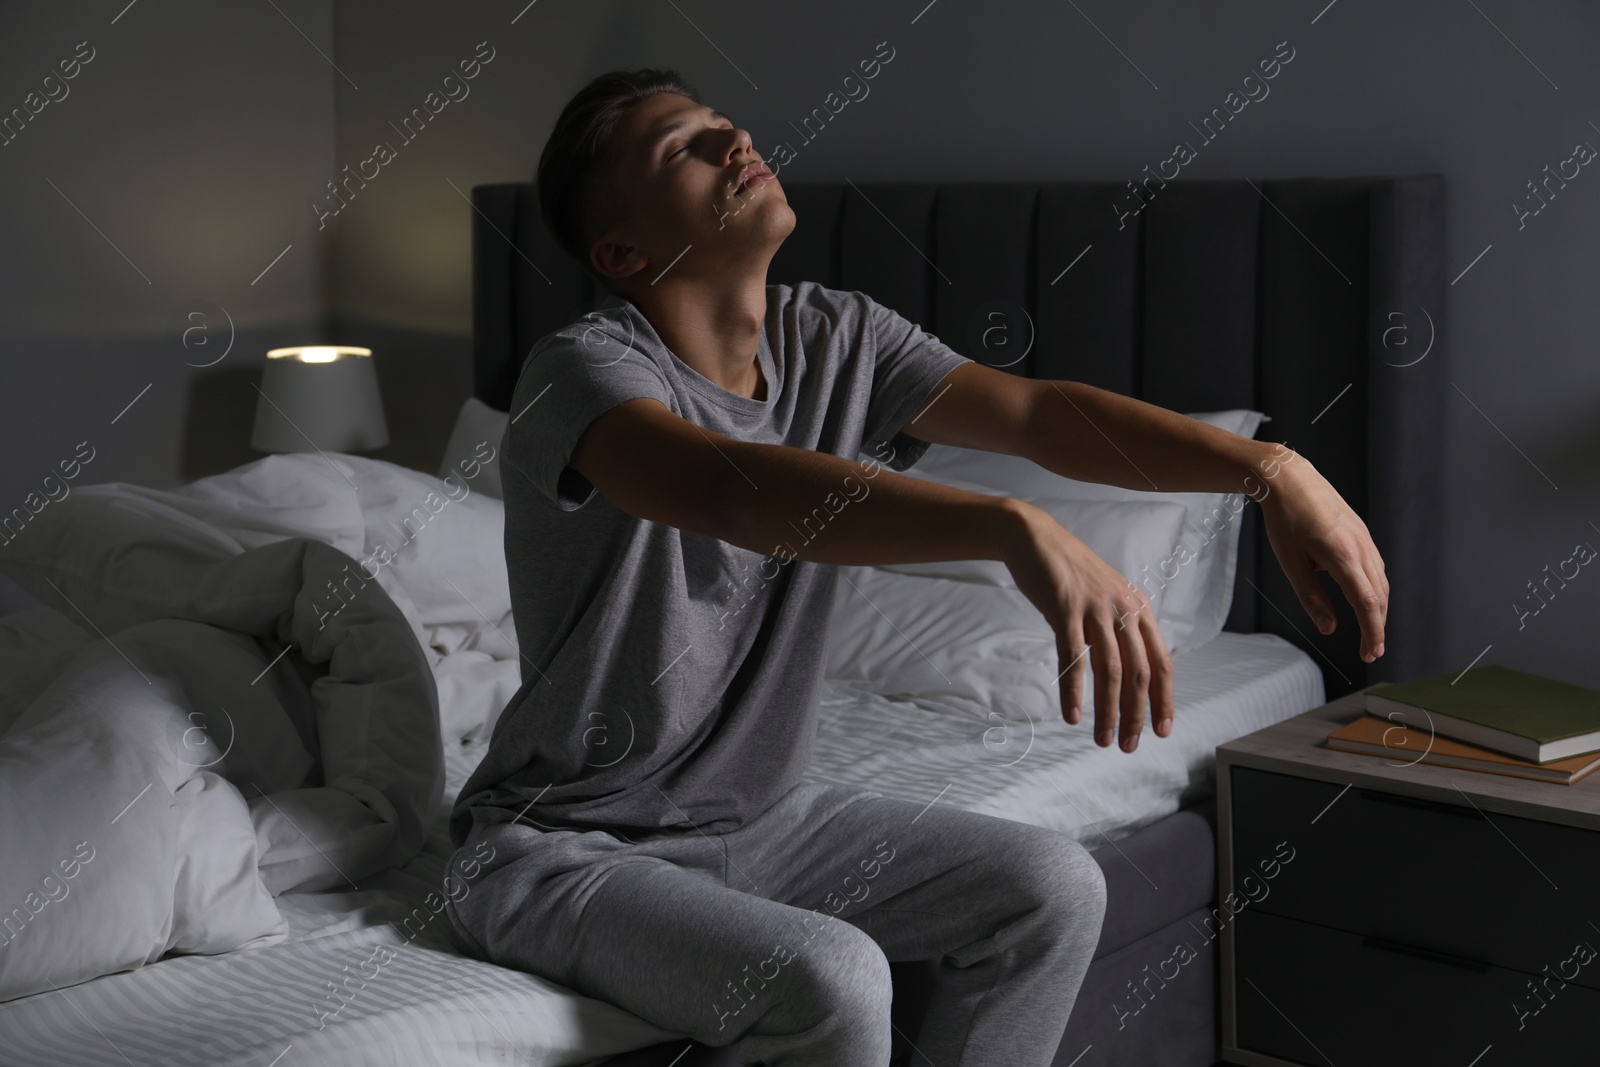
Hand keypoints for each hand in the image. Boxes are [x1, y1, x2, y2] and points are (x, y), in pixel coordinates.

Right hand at [1000, 500, 1174, 751]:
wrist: (1035, 538)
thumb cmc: (1069, 572)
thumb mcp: (1106, 597)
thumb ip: (1121, 628)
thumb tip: (1131, 671)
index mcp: (1139, 608)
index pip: (1161, 662)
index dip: (1164, 700)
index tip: (1161, 731)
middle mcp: (1124, 609)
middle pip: (1139, 673)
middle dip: (1135, 715)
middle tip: (1127, 745)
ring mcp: (1095, 608)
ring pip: (1110, 671)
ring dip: (1108, 711)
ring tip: (1102, 739)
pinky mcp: (1065, 608)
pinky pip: (1073, 657)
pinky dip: (1074, 690)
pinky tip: (1071, 715)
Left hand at [1258, 453, 1388, 661]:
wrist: (1290, 479)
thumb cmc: (1285, 519)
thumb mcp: (1291, 563)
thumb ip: (1311, 597)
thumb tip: (1328, 628)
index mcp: (1343, 556)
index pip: (1367, 603)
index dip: (1372, 632)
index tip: (1370, 653)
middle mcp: (1361, 547)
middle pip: (1380, 597)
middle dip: (1377, 627)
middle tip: (1370, 651)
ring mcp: (1365, 539)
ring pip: (1380, 582)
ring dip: (1378, 609)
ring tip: (1368, 631)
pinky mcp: (1362, 534)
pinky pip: (1375, 567)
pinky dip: (1374, 589)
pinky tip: (1364, 598)